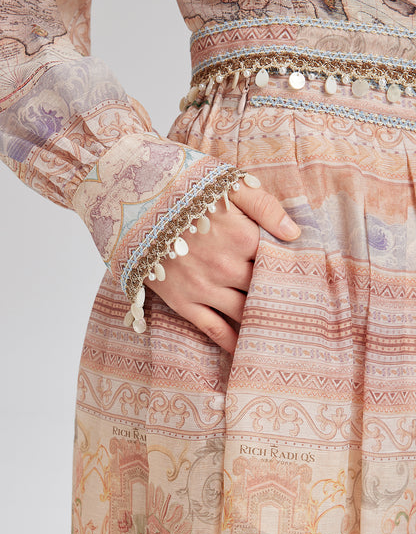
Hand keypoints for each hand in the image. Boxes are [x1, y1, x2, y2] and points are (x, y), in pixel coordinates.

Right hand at [145, 182, 299, 353]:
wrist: (129, 198)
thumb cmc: (181, 187)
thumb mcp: (227, 183)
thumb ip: (264, 207)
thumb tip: (295, 234)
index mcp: (243, 237)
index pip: (279, 262)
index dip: (293, 270)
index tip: (305, 279)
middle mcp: (227, 267)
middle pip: (265, 291)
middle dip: (282, 299)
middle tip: (301, 312)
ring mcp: (204, 288)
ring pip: (245, 314)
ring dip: (262, 323)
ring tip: (281, 333)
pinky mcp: (182, 301)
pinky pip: (213, 329)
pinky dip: (232, 342)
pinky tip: (245, 350)